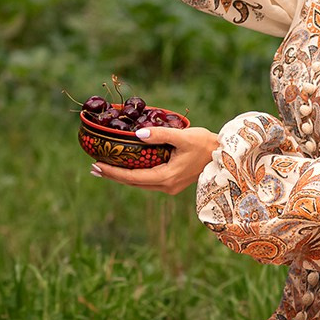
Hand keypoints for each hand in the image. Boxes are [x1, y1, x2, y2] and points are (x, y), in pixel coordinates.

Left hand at [90, 125, 220, 195]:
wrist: (225, 155)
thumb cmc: (205, 144)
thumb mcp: (182, 136)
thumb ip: (159, 134)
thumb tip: (137, 134)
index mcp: (166, 177)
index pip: (132, 177)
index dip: (112, 172)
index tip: (96, 166)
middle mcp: (166, 186)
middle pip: (133, 183)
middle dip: (113, 175)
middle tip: (94, 168)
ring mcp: (170, 186)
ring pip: (140, 183)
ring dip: (123, 176)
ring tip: (106, 168)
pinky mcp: (174, 183)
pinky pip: (148, 180)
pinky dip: (135, 175)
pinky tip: (128, 167)